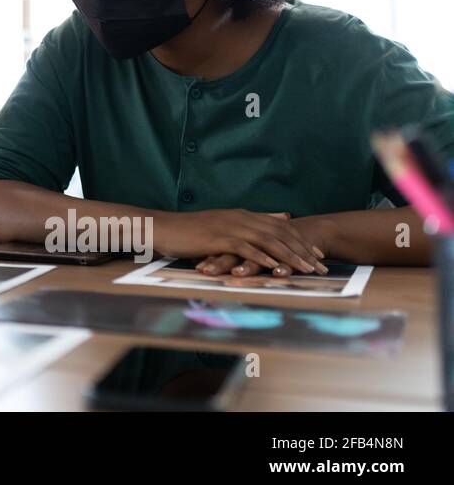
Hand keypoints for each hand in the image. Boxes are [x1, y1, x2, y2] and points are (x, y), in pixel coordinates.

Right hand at [156, 210, 327, 274]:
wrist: (162, 227)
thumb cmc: (188, 231)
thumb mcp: (220, 225)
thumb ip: (246, 224)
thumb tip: (274, 220)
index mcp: (241, 215)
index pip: (279, 226)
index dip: (300, 239)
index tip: (317, 253)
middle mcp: (240, 218)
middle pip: (280, 233)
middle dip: (303, 249)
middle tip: (322, 264)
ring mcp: (230, 227)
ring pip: (269, 241)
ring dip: (291, 256)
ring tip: (309, 270)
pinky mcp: (220, 238)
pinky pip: (248, 249)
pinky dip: (265, 259)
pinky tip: (278, 269)